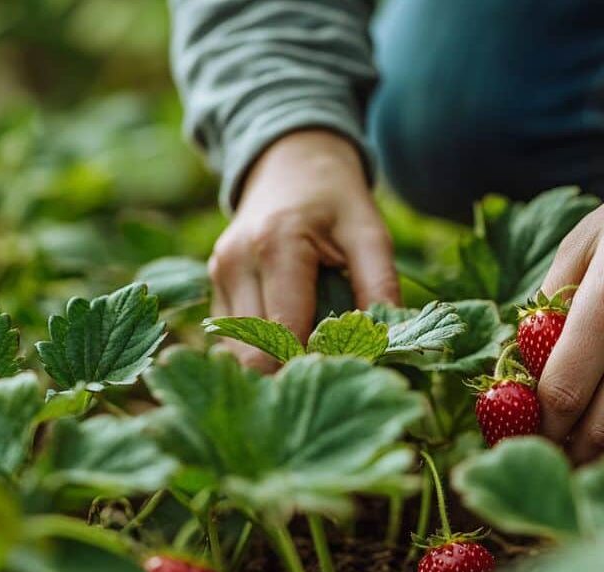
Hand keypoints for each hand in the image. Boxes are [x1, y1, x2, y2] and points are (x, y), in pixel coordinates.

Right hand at [208, 129, 398, 370]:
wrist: (291, 163)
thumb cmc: (337, 201)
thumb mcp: (370, 234)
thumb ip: (379, 286)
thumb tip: (390, 344)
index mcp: (276, 246)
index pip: (284, 334)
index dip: (313, 364)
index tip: (347, 374)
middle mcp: (236, 262)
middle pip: (254, 352)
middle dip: (292, 372)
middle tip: (332, 377)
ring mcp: (218, 274)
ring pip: (236, 353)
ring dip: (272, 366)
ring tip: (312, 364)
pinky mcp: (213, 283)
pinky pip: (229, 339)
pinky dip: (258, 352)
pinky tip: (289, 349)